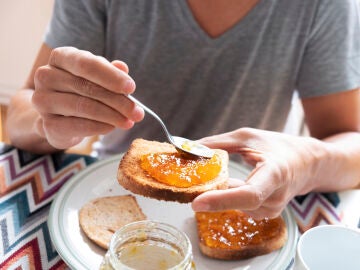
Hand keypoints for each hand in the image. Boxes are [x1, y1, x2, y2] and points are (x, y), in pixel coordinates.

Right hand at [32, 46, 143, 148]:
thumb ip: (111, 72)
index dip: (111, 76)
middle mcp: (46, 76)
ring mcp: (43, 100)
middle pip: (87, 87)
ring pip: (83, 107)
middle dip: (118, 101)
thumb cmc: (82, 91)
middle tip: (137, 112)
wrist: (59, 117)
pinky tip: (111, 127)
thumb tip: (123, 68)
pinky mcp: (47, 124)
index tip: (131, 87)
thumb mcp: (98, 77)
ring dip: (112, 116)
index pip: (86, 63)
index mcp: (61, 57)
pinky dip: (98, 127)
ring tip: (128, 121)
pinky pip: (77, 126)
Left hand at [192, 128, 329, 218]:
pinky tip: (222, 185)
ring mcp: (272, 209)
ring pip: (235, 205)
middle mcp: (276, 197)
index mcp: (275, 173)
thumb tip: (189, 148)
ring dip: (217, 194)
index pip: (249, 194)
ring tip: (208, 179)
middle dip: (211, 195)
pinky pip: (238, 206)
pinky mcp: (265, 213)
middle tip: (187, 186)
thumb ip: (218, 143)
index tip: (197, 202)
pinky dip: (225, 197)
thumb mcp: (248, 137)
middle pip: (238, 203)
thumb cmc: (278, 146)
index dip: (221, 200)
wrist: (306, 163)